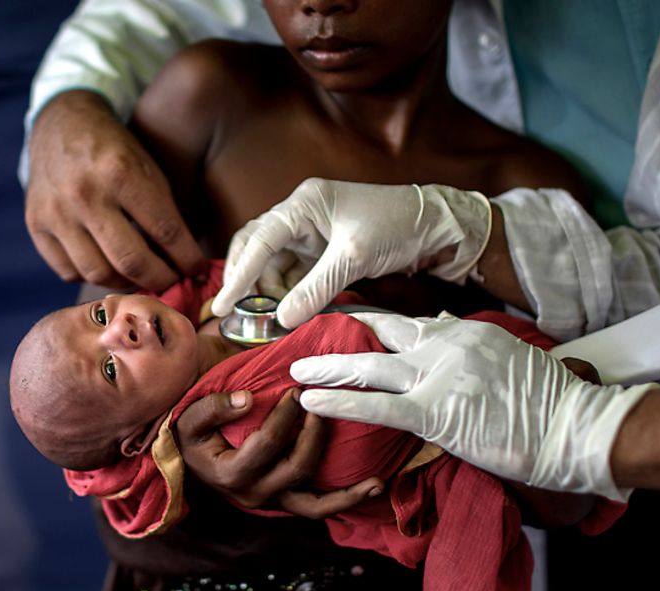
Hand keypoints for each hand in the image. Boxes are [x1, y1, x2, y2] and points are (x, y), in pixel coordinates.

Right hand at [25, 90, 204, 289]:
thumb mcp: (148, 169)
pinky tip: (108, 267)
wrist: (62, 124)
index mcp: (120, 172)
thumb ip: (164, 215)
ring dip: (126, 283)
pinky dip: (92, 276)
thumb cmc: (116, 151)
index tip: (198, 270)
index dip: (187, 258)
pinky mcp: (36, 224)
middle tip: (173, 283)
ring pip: (98, 273)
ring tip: (141, 276)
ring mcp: (55, 211)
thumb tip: (185, 265)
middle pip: (130, 261)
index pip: (164, 230)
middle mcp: (84, 193)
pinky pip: (68, 271)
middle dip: (160, 279)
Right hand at [175, 388, 382, 517]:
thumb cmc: (191, 430)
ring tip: (377, 480)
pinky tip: (374, 486)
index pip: (266, 443)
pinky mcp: (284, 499)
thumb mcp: (190, 415)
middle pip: (296, 468)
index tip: (297, 389)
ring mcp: (271, 500)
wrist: (190, 453)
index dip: (285, 415)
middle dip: (314, 433)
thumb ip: (214, 407)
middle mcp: (253, 494)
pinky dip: (345, 500)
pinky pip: (317, 506)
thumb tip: (248, 399)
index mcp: (229, 474)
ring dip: (346, 492)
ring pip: (313, 505)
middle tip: (323, 404)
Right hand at [211, 177, 492, 327]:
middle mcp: (301, 212)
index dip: (238, 274)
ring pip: (272, 261)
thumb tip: (282, 319)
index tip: (225, 305)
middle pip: (256, 245)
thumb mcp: (354, 258)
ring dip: (268, 288)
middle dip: (246, 279)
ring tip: (272, 317)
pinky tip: (289, 309)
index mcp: (305, 203)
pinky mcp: (321, 247)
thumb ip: (315, 289)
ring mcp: (310, 230)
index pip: (259, 238)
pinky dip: (287, 290)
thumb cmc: (397, 228)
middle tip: (238, 313)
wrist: (435, 226)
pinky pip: (292, 270)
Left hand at [291, 312, 657, 499]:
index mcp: (462, 331)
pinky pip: (376, 404)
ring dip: (326, 368)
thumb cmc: (548, 403)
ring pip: (369, 365)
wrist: (576, 426)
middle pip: (381, 332)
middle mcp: (446, 344)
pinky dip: (340, 403)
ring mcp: (439, 375)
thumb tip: (446, 328)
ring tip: (294, 370)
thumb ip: (470, 346)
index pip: (409, 322)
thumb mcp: (507, 357)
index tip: (347, 320)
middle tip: (306, 333)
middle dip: (341, 333)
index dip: (374, 323)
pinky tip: (311, 402)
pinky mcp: (436, 411)